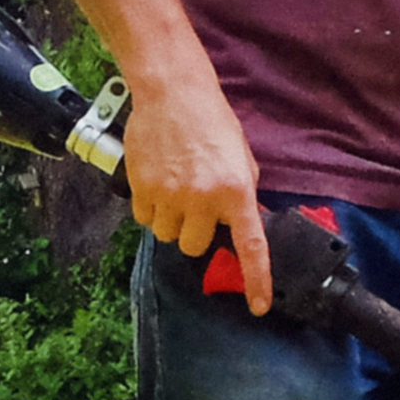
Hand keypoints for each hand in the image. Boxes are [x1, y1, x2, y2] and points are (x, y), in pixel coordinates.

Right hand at [125, 70, 273, 308]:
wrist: (173, 94)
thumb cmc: (212, 124)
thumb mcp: (241, 159)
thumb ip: (243, 195)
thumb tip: (245, 227)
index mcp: (236, 192)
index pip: (250, 247)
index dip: (256, 280)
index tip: (258, 305)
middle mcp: (203, 199)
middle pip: (195, 246)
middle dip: (195, 231)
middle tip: (195, 204)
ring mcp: (170, 196)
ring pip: (167, 235)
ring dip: (171, 220)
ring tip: (174, 187)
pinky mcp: (142, 189)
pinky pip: (144, 219)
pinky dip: (149, 208)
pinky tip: (156, 182)